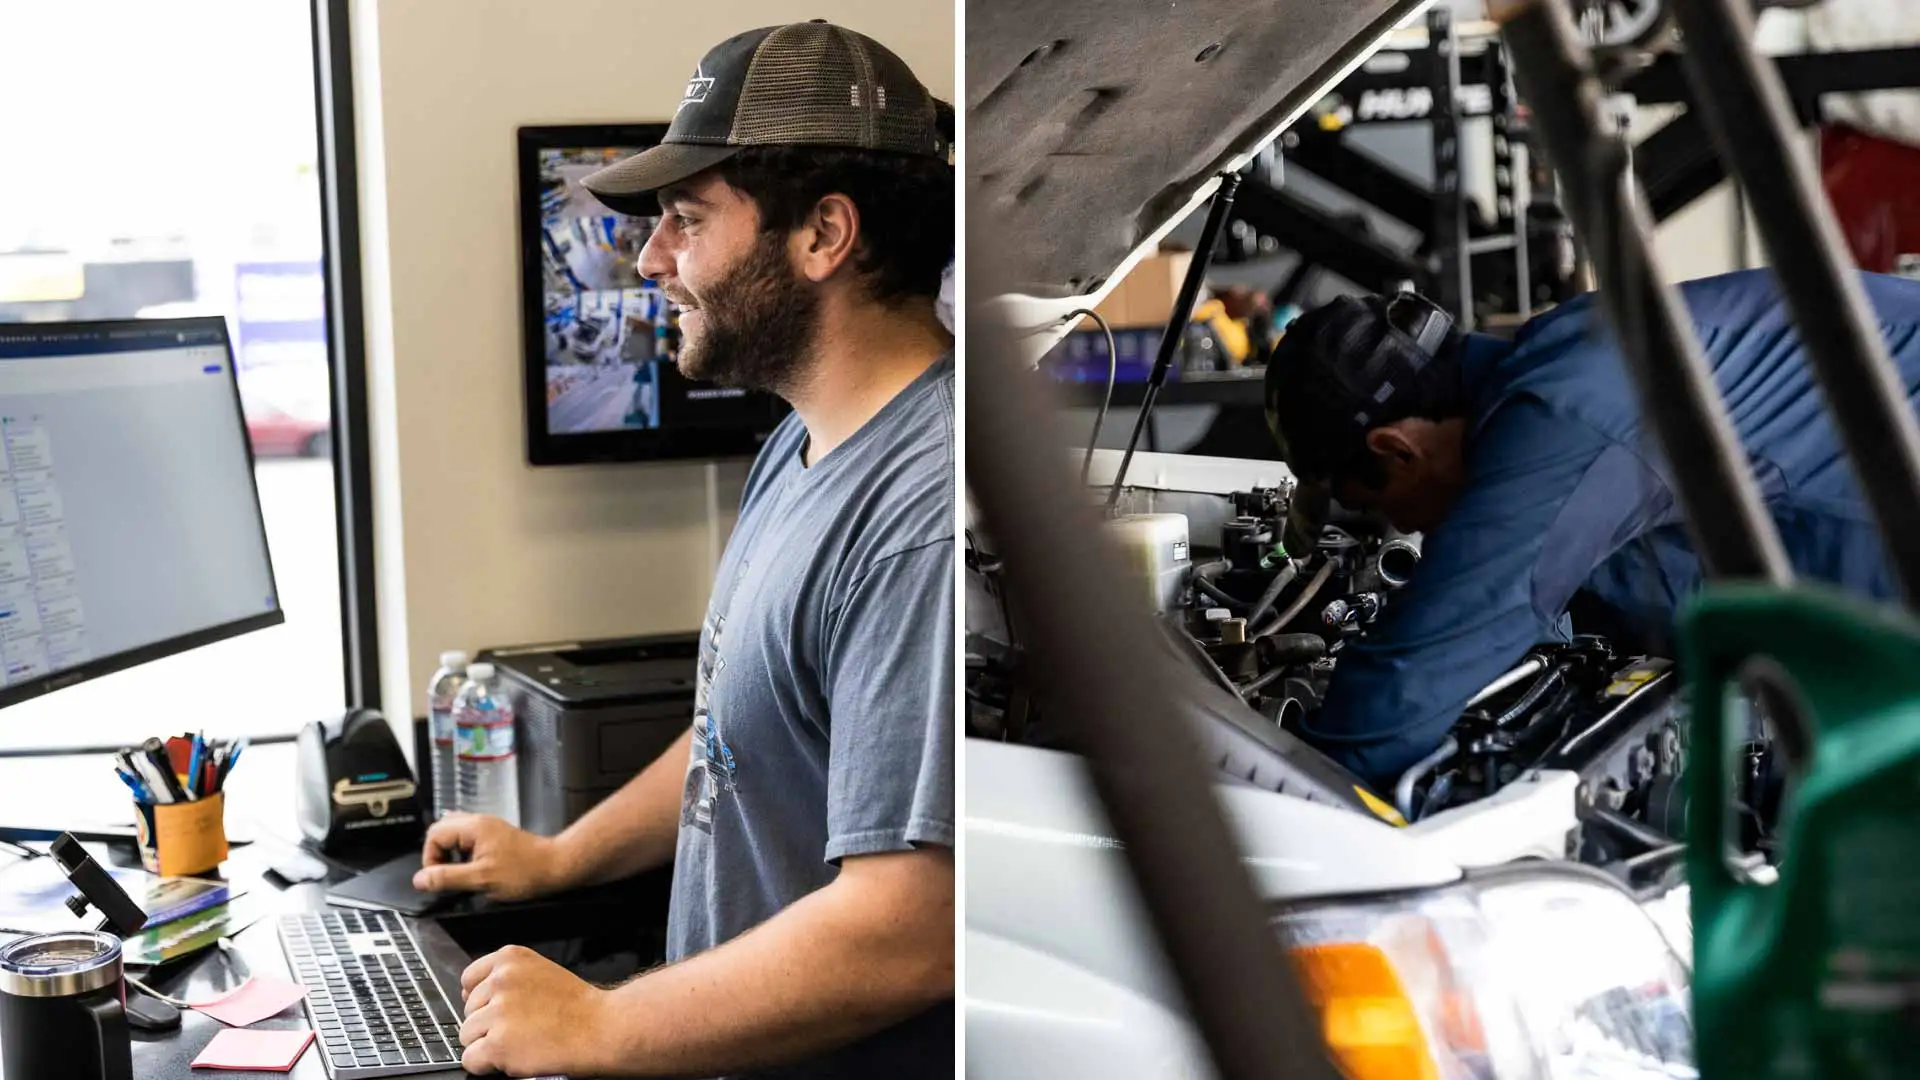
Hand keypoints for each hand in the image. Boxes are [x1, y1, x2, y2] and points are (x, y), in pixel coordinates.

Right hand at [413, 813, 567, 900]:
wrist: (554, 867)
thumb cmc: (524, 872)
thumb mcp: (481, 879)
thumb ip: (448, 878)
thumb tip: (420, 879)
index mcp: (473, 827)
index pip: (433, 835)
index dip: (430, 858)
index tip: (439, 878)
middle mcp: (478, 822)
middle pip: (441, 831)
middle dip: (438, 855)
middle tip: (448, 875)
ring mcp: (487, 828)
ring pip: (454, 836)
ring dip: (451, 855)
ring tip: (462, 873)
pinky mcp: (494, 836)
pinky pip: (468, 841)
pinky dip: (463, 855)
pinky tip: (474, 870)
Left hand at [458, 945, 617, 1076]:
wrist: (602, 1029)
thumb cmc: (579, 1007)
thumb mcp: (541, 971)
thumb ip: (508, 978)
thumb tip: (472, 995)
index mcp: (510, 958)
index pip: (469, 979)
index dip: (481, 999)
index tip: (495, 1009)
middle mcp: (501, 980)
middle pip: (468, 1010)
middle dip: (488, 1023)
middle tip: (521, 1027)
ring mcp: (498, 1012)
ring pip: (467, 1035)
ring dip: (488, 1043)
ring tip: (521, 1041)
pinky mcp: (498, 1043)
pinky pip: (471, 1058)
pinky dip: (487, 1064)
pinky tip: (512, 1057)